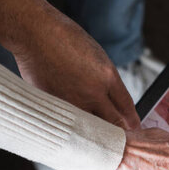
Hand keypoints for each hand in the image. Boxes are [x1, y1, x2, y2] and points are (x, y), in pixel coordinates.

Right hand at [12, 11, 138, 129]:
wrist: (35, 34)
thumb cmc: (64, 38)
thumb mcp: (96, 55)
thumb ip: (105, 79)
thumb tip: (109, 99)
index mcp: (108, 76)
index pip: (126, 107)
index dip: (132, 121)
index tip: (133, 127)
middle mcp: (94, 92)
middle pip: (113, 122)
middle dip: (117, 131)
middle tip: (117, 136)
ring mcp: (73, 102)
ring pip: (91, 128)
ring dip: (94, 132)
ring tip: (94, 133)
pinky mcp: (55, 107)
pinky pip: (69, 123)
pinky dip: (73, 127)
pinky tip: (72, 126)